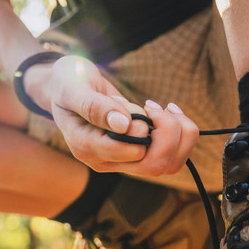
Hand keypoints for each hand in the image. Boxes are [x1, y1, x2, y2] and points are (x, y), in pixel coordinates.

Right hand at [30, 55, 198, 176]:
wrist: (69, 87)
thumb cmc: (67, 83)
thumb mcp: (73, 87)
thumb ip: (94, 106)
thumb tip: (123, 125)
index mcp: (85, 147)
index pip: (129, 152)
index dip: (142, 128)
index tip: (136, 105)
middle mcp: (104, 160)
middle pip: (153, 165)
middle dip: (167, 133)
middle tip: (154, 107)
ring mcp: (122, 160)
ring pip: (167, 165)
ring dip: (179, 134)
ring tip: (165, 108)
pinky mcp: (136, 153)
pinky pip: (171, 157)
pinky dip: (181, 134)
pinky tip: (169, 111)